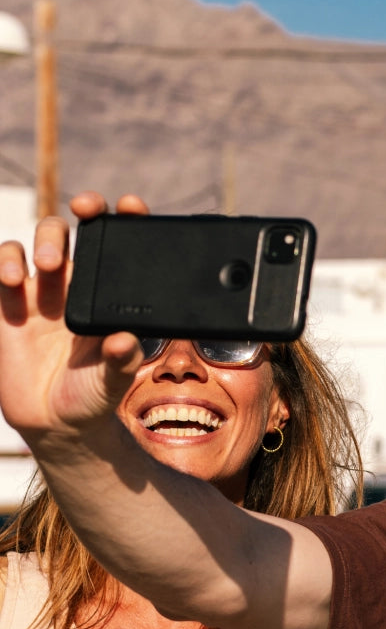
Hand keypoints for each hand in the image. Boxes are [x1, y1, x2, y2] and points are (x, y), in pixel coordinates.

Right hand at [0, 192, 147, 444]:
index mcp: (110, 296)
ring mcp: (41, 292)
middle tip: (85, 212)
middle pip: (77, 231)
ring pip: (39, 242)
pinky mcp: (8, 303)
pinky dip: (2, 262)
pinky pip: (1, 268)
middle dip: (83, 212)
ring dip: (42, 240)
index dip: (124, 219)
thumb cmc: (92, 398)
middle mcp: (76, 286)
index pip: (120, 247)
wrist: (54, 423)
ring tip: (46, 266)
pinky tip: (10, 278)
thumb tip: (124, 341)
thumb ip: (121, 363)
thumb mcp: (112, 384)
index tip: (130, 205)